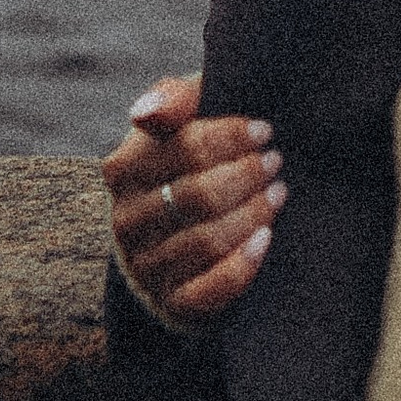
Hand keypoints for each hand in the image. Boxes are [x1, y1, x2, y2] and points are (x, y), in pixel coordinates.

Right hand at [101, 71, 285, 322]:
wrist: (179, 229)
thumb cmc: (189, 160)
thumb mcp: (183, 120)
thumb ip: (173, 99)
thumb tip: (146, 112)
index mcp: (122, 170)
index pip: (185, 147)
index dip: (232, 137)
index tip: (264, 131)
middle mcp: (126, 221)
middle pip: (199, 195)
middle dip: (246, 175)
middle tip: (275, 162)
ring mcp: (147, 265)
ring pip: (207, 240)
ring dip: (253, 213)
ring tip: (278, 193)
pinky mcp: (173, 301)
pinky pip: (209, 289)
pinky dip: (242, 265)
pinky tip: (266, 239)